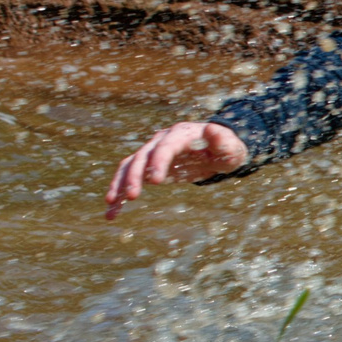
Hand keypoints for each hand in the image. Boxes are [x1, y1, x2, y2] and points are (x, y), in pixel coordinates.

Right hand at [104, 123, 249, 218]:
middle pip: (143, 156)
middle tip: (133, 196)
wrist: (216, 150)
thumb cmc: (225, 150)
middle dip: (135, 176)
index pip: (166, 147)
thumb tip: (212, 129)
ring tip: (111, 203)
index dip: (159, 162)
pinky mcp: (147, 165)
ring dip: (119, 183)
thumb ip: (222, 141)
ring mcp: (152, 152)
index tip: (154, 181)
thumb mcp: (230, 147)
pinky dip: (119, 193)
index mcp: (181, 134)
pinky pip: (128, 177)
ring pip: (129, 165)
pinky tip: (111, 212)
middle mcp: (162, 140)